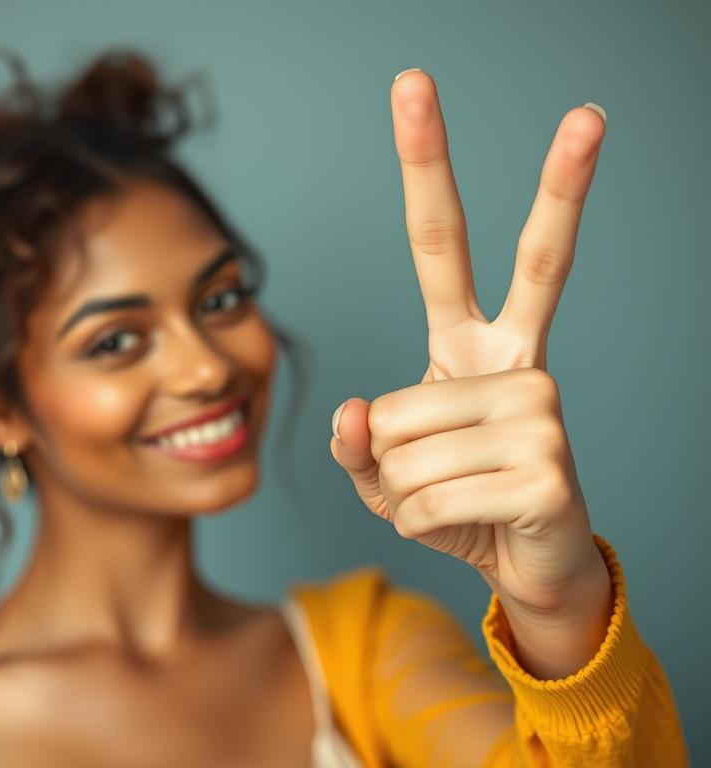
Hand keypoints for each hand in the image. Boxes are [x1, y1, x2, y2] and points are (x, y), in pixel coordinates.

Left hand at [330, 69, 611, 673]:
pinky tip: (466, 522)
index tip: (418, 91)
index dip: (431, 171)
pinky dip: (418, 525)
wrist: (525, 564)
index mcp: (470, 343)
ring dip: (397, 489)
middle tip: (492, 87)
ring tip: (449, 497)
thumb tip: (357, 414)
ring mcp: (539, 407)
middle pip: (486, 257)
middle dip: (496, 169)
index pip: (445, 248)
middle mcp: (514, 359)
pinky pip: (423, 498)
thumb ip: (359, 446)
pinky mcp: (549, 466)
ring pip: (399, 442)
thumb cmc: (456, 505)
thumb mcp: (384, 476)